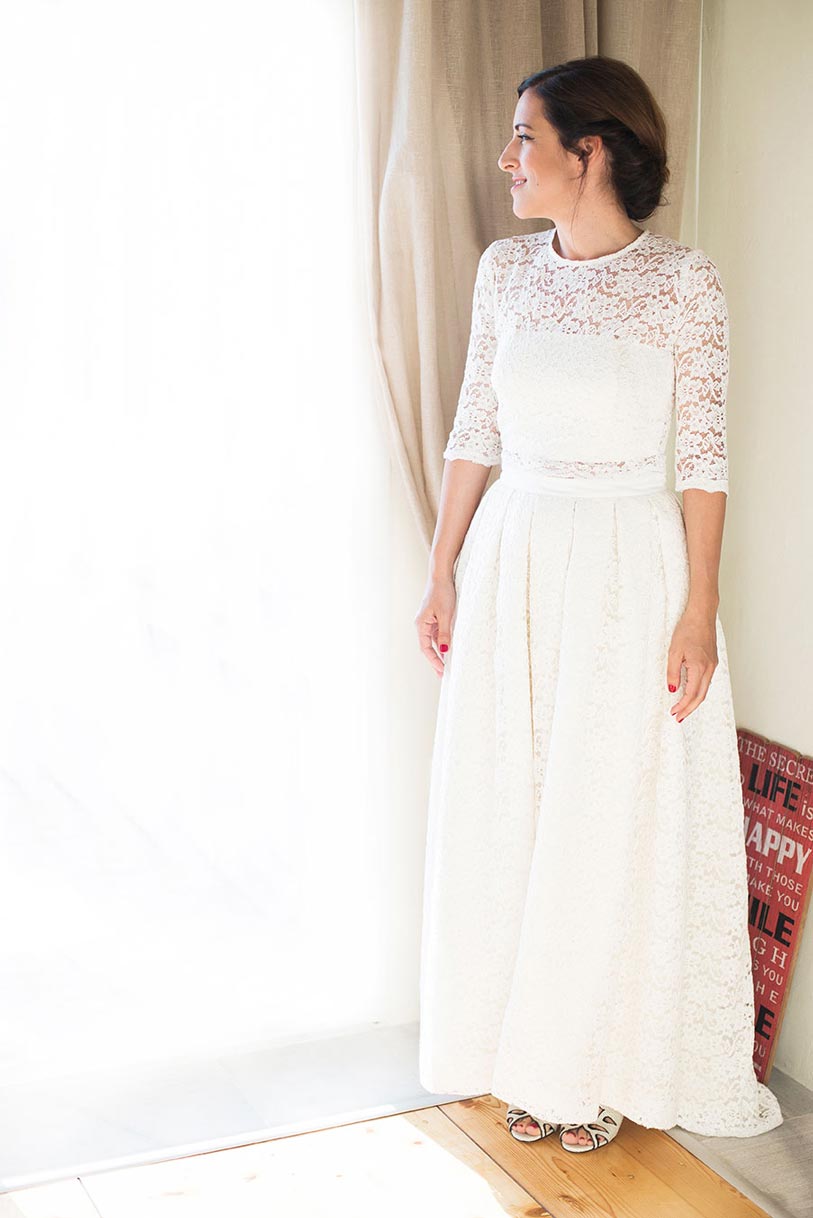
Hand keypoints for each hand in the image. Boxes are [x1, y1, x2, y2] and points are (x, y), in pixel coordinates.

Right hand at [414, 576, 456, 675]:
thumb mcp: (446, 615)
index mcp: (421, 624)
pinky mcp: (434, 616)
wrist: (441, 575)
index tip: (442, 671)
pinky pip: (437, 633)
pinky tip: (449, 647)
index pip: (425, 648)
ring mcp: (428, 620)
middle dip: (435, 660)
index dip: (433, 661)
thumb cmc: (442, 593)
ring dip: (439, 651)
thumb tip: (443, 652)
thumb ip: (445, 634)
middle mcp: (422, 624)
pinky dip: (442, 641)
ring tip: (448, 664)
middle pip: (427, 646)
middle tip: (443, 674)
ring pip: (433, 640)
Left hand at [667, 606, 718, 721]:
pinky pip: (706, 681)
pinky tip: (690, 693)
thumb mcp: (674, 652)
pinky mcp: (712, 661)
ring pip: (704, 689)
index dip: (683, 706)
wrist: (701, 616)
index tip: (674, 713)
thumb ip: (673, 672)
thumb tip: (673, 689)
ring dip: (694, 701)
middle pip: (701, 696)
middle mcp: (709, 669)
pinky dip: (698, 691)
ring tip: (683, 708)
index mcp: (699, 667)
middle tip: (678, 717)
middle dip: (689, 709)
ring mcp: (712, 665)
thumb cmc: (687, 630)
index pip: (692, 694)